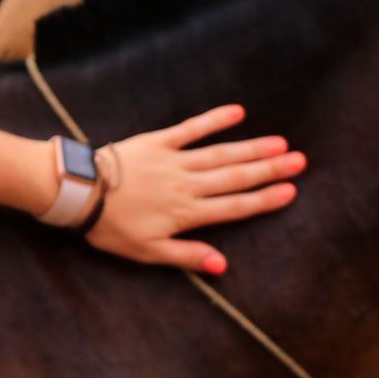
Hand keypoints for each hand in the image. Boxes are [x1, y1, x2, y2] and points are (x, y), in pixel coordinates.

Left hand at [84, 104, 302, 274]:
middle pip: (236, 176)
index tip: (291, 191)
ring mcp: (174, 160)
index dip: (264, 199)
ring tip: (279, 143)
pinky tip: (237, 112)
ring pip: (220, 153)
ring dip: (252, 148)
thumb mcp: (148, 252)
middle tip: (299, 160)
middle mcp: (187, 184)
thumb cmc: (111, 227)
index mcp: (186, 213)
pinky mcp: (158, 141)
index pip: (234, 206)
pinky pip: (191, 128)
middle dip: (270, 169)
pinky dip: (214, 120)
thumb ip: (187, 256)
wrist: (79, 193)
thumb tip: (222, 266)